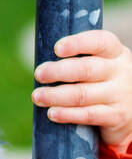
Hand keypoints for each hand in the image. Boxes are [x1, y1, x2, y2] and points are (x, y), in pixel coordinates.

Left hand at [33, 29, 131, 154]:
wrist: (131, 112)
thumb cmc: (106, 83)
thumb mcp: (101, 66)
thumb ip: (78, 61)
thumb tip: (42, 66)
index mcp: (116, 53)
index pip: (100, 42)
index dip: (78, 44)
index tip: (57, 48)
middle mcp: (121, 71)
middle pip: (86, 69)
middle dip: (58, 71)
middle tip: (39, 74)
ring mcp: (120, 95)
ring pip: (83, 94)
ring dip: (56, 95)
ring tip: (38, 96)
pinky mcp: (117, 116)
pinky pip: (88, 115)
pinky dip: (68, 114)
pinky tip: (52, 113)